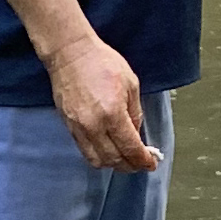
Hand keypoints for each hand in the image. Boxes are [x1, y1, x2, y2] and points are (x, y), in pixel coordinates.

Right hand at [44, 28, 158, 172]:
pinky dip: (99, 157)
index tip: (150, 164)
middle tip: (140, 163)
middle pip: (115, 159)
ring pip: (99, 161)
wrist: (71, 54)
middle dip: (130, 165)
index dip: (142, 160)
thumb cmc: (101, 62)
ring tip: (124, 159)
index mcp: (113, 113)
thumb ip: (135, 112)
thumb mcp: (130, 83)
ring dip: (114, 164)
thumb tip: (136, 134)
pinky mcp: (70, 127)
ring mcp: (80, 128)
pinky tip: (108, 151)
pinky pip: (85, 152)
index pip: (130, 148)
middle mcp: (94, 126)